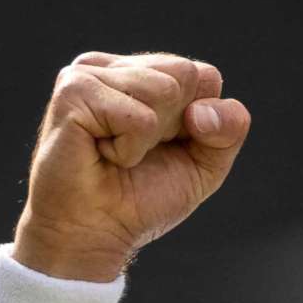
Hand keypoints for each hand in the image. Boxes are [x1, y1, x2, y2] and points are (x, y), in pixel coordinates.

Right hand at [13, 50, 252, 281]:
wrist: (92, 235)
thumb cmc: (139, 200)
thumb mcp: (204, 164)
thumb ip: (229, 128)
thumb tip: (202, 111)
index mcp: (142, 73)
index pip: (204, 75)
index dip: (200, 122)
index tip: (165, 148)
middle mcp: (114, 66)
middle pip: (185, 75)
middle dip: (174, 127)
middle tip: (136, 154)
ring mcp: (89, 73)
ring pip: (164, 90)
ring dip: (149, 141)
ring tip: (115, 155)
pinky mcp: (74, 92)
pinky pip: (138, 118)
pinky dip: (129, 151)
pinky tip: (102, 156)